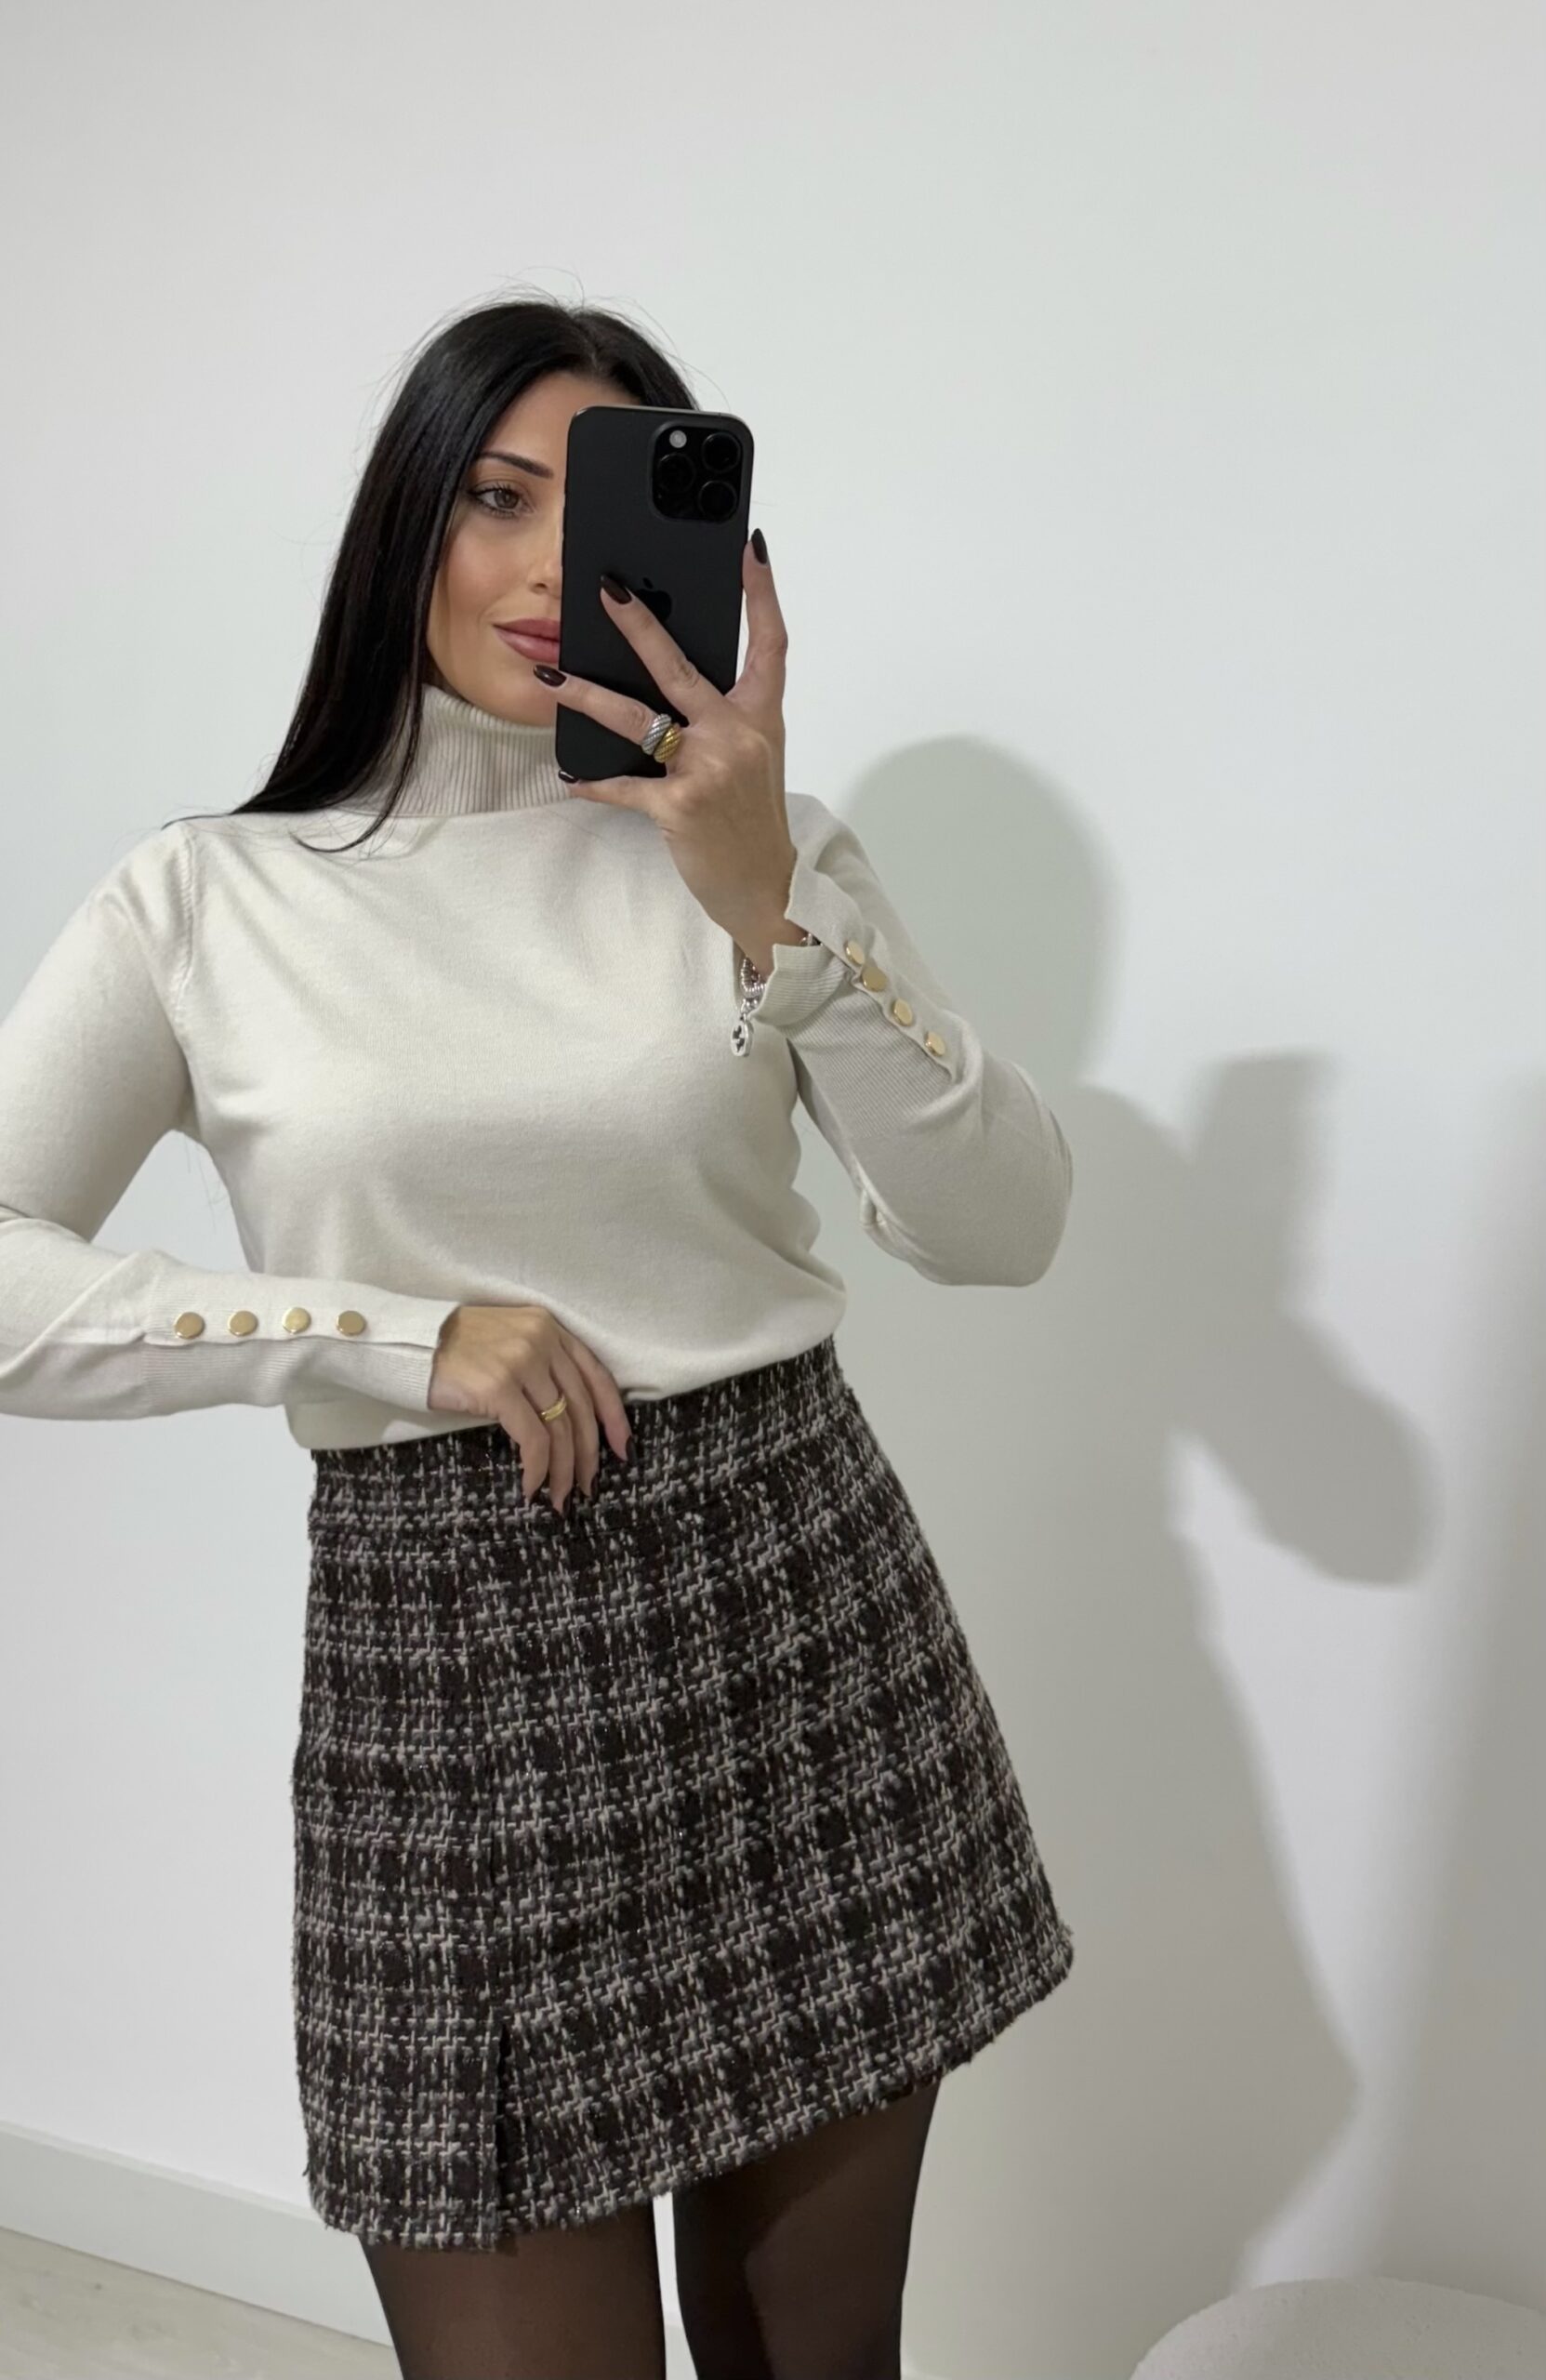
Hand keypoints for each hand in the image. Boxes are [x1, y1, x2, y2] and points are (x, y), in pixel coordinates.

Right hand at [427, 1303, 630, 1513]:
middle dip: (588, 1454)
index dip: (614, 1417)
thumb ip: (541, 1364)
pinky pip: (533, 1439)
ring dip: (563, 1470)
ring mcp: (521, 1362)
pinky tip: (530, 1487)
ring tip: (560, 1498)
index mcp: (549, 1329)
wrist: (409, 1342)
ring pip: (560, 1428)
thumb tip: (567, 1419)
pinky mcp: (499, 1388)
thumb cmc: (456, 1350)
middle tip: (587, 1486)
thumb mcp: (510, 1341)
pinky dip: (537, 1469)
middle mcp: (541, 1341)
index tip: (623, 1449)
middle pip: (582, 1407)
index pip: (596, 1376)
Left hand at [544, 536, 798, 955]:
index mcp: (761, 717)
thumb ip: (722, 718)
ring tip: (549, 677)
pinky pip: (624, 784)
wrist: (765, 887)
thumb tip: (669, 683)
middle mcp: (738, 735)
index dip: (762, 593)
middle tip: (606, 591)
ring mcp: (708, 769)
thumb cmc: (752, 821)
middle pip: (681, 667)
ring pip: (637, 718)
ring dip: (586, 695)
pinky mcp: (679, 805)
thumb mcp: (752, 759)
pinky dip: (593, 782)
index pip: (770, 643)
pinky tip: (570, 775)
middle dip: (640, 626)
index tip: (753, 548)